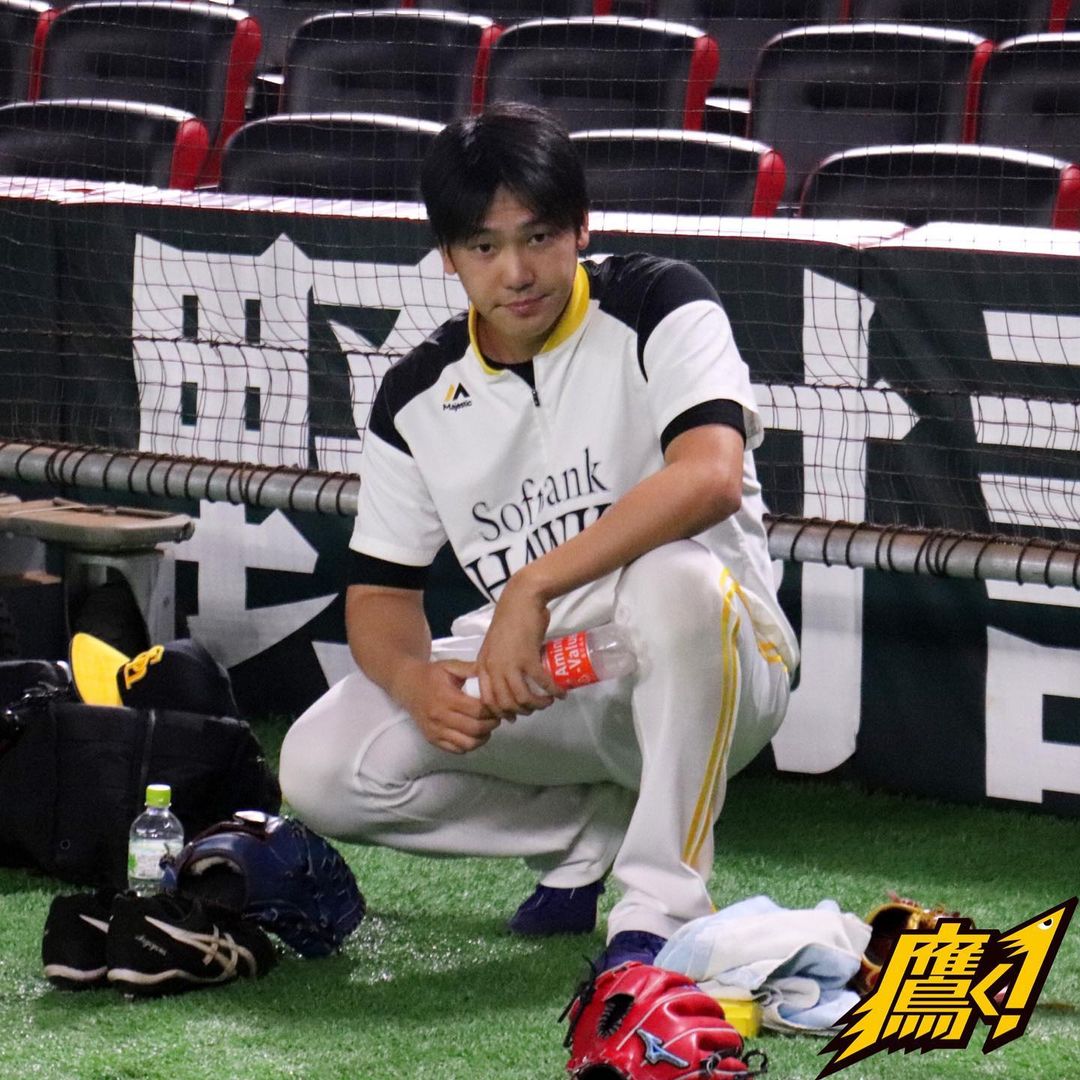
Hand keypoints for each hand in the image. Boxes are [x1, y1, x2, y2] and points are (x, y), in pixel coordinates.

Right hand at [393, 658, 500, 753]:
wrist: (407, 685)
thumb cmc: (431, 675)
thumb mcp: (450, 666)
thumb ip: (471, 669)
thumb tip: (492, 673)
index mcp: (446, 697)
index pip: (477, 710)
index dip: (492, 710)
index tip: (497, 706)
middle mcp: (439, 716)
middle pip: (475, 728)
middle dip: (491, 724)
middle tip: (496, 717)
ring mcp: (435, 730)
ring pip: (467, 743)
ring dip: (482, 737)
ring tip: (487, 727)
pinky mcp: (432, 739)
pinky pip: (456, 749)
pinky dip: (469, 745)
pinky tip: (473, 734)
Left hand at [474, 573, 563, 717]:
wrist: (521, 599)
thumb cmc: (510, 619)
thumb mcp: (495, 646)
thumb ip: (498, 663)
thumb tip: (511, 680)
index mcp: (483, 665)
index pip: (487, 700)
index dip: (500, 712)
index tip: (513, 715)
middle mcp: (494, 668)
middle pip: (505, 703)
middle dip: (521, 711)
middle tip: (534, 708)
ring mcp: (510, 664)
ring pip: (522, 698)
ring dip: (537, 705)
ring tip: (548, 702)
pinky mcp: (528, 658)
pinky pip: (541, 683)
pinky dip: (553, 691)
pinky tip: (561, 693)